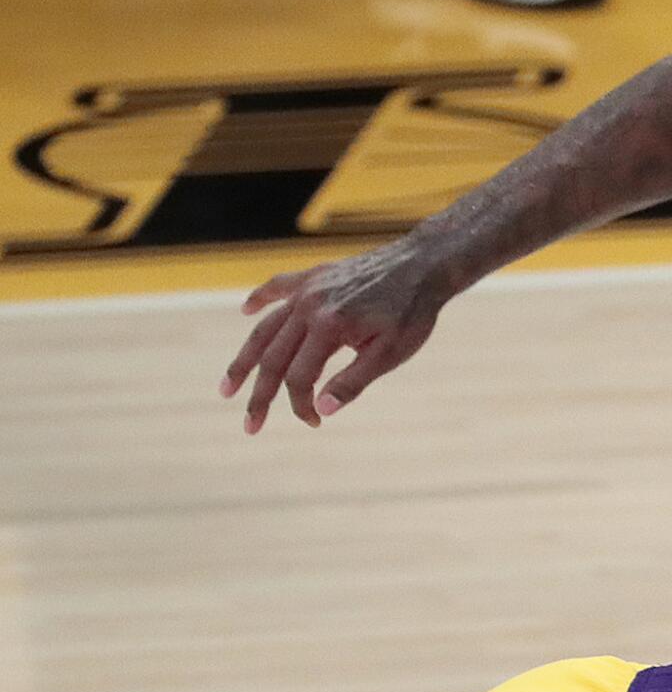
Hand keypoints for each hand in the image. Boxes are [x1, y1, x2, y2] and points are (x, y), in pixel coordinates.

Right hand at [223, 243, 449, 432]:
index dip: (301, 405)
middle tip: (251, 426)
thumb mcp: (390, 354)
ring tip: (228, 385)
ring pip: (266, 328)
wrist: (422, 265)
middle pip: (273, 358)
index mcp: (328, 327)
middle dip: (260, 396)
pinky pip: (277, 287)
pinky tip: (246, 311)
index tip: (314, 422)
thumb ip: (353, 382)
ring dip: (245, 359)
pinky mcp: (313, 276)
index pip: (299, 377)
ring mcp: (308, 289)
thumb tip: (322, 411)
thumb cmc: (412, 314)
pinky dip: (259, 299)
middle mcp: (309, 306)